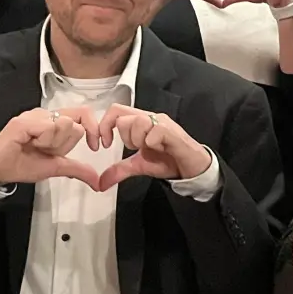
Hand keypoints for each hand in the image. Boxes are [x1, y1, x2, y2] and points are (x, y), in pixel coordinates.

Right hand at [0, 106, 102, 189]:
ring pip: (65, 124)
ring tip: (36, 147)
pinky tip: (29, 145)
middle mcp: (46, 115)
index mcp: (54, 121)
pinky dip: (43, 141)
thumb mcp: (56, 167)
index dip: (93, 129)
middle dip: (66, 144)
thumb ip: (77, 169)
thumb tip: (97, 179)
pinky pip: (48, 128)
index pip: (84, 114)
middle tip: (47, 150)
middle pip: (76, 122)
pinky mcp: (23, 121)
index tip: (94, 146)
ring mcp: (34, 116)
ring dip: (53, 143)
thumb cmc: (21, 164)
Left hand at [95, 105, 211, 190]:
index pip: (116, 111)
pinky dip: (151, 143)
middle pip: (123, 116)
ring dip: (137, 139)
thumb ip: (120, 170)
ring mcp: (162, 123)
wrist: (191, 168)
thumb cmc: (168, 161)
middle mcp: (150, 118)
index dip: (104, 126)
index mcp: (140, 122)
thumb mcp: (139, 165)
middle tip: (135, 148)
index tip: (105, 144)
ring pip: (137, 121)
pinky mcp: (172, 131)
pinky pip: (155, 130)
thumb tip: (101, 182)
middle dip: (123, 137)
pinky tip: (159, 149)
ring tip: (148, 148)